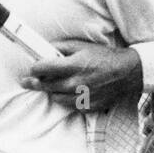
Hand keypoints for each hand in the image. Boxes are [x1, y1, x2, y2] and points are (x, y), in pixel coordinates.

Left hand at [22, 42, 142, 109]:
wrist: (126, 73)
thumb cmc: (104, 57)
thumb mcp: (82, 46)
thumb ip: (61, 47)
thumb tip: (45, 49)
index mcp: (72, 65)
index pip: (42, 69)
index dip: (34, 68)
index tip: (32, 68)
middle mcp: (74, 83)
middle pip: (45, 85)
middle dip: (34, 82)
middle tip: (27, 81)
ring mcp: (80, 97)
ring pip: (55, 97)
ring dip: (52, 91)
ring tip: (53, 85)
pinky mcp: (86, 106)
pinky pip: (68, 105)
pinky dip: (66, 99)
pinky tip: (69, 92)